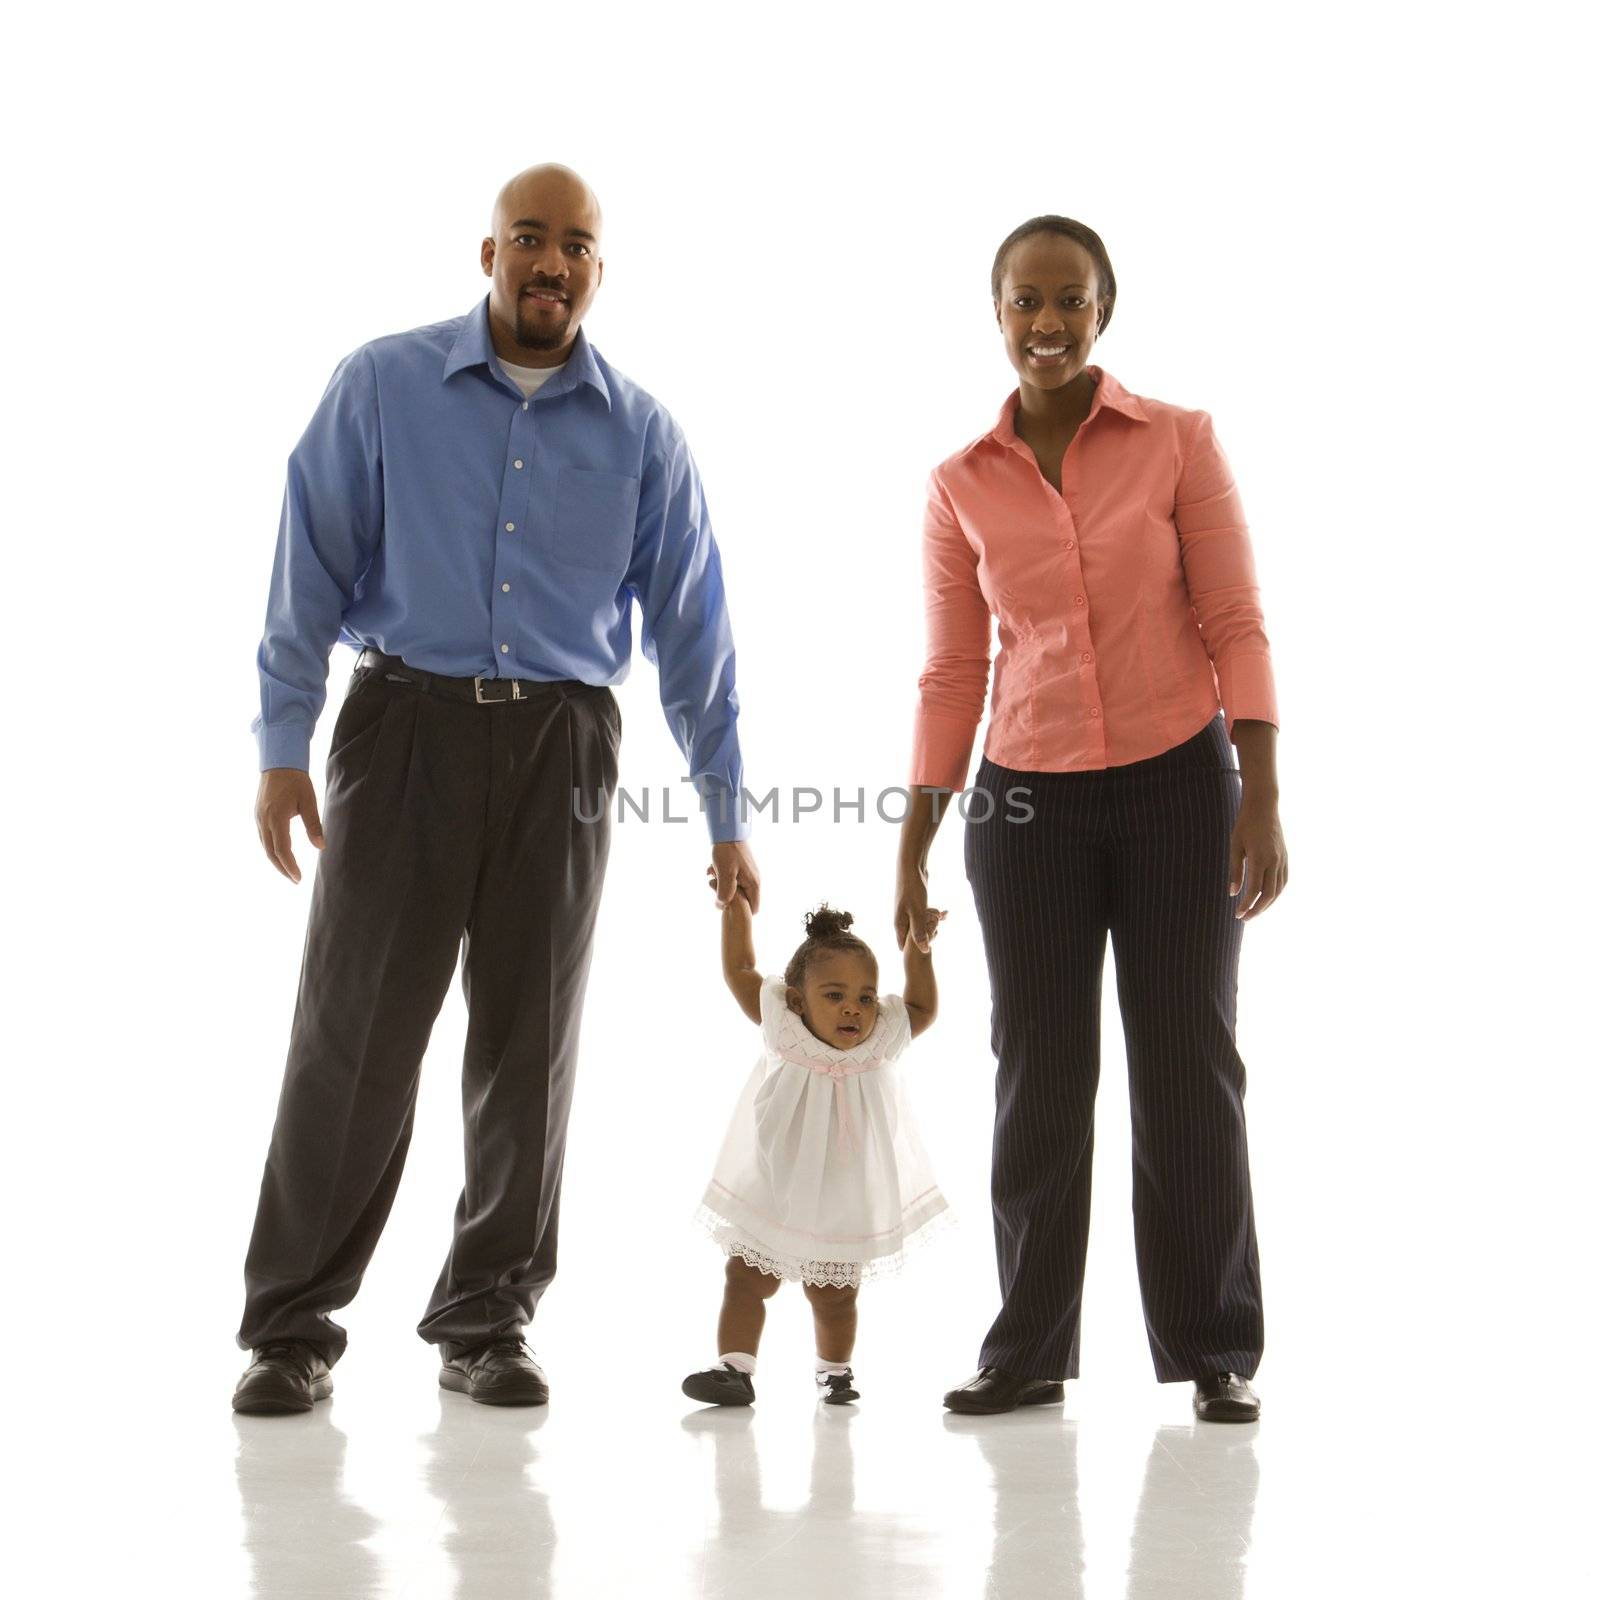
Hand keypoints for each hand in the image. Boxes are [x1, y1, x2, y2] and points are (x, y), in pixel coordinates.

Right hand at [256, 768, 324, 883]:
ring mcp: (258, 817)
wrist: (278, 762)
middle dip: (282, 868)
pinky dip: (271, 849)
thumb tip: (321, 847)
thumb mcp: (309, 802)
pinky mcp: (258, 814)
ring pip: (265, 846)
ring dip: (276, 860)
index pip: (282, 849)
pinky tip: (279, 853)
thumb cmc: (296, 781)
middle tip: (294, 879)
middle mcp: (263, 820)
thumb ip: (314, 825)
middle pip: (270, 852)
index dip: (290, 866)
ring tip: (288, 870)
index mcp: (276, 818)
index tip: (298, 878)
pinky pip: (263, 837)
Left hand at [707, 840, 759, 911]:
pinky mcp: (741, 869)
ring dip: (722, 885)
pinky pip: (731, 879)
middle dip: (727, 896)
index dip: (740, 911)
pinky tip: (712, 869)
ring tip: (713, 874)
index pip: (753, 909)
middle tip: (716, 884)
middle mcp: (754, 881)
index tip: (726, 903)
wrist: (728, 832)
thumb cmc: (727, 852)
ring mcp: (748, 874)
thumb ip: (725, 893)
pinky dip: (721, 877)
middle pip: (742, 900)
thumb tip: (722, 907)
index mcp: (754, 885)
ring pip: (735, 889)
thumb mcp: (725, 875)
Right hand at [895, 864, 944, 952]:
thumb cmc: (912, 889)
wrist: (910, 867)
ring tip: (943, 918)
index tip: (930, 947)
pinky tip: (944, 913)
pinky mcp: (914, 904)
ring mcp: (907, 911)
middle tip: (939, 927)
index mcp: (899, 924)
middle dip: (928, 935)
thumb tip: (924, 951)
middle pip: (914, 936)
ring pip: (921, 925)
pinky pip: (924, 916)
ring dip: (933, 924)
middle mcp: (901, 919)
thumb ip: (919, 932)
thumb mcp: (917, 912)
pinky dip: (934, 916)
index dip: (917, 949)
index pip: (905, 945)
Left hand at [1228, 795, 1286, 920]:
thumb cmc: (1245, 824)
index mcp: (1259, 858)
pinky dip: (1276, 893)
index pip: (1253, 890)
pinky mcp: (1286, 857)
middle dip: (1257, 909)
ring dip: (1267, 904)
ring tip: (1255, 912)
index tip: (1237, 915)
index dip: (1246, 905)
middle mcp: (1274, 861)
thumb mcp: (1235, 846)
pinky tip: (1267, 898)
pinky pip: (1283, 881)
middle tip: (1244, 918)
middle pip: (1268, 894)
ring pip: (1278, 890)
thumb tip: (1233, 894)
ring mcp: (1282, 859)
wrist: (1264, 806)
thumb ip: (1235, 871)